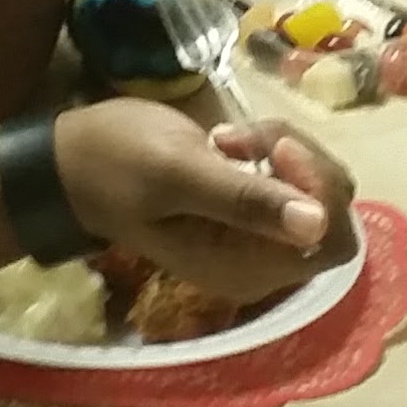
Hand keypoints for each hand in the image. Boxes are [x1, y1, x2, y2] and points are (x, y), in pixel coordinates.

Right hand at [52, 98, 335, 303]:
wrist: (74, 163)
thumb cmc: (117, 165)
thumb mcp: (179, 175)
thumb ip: (245, 201)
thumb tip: (316, 225)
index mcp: (246, 269)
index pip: (333, 242)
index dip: (320, 192)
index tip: (276, 152)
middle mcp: (261, 262)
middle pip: (333, 213)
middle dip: (301, 162)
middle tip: (244, 137)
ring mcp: (257, 236)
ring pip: (318, 188)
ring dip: (285, 149)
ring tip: (228, 137)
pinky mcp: (251, 209)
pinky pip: (295, 178)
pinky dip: (274, 148)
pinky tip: (230, 139)